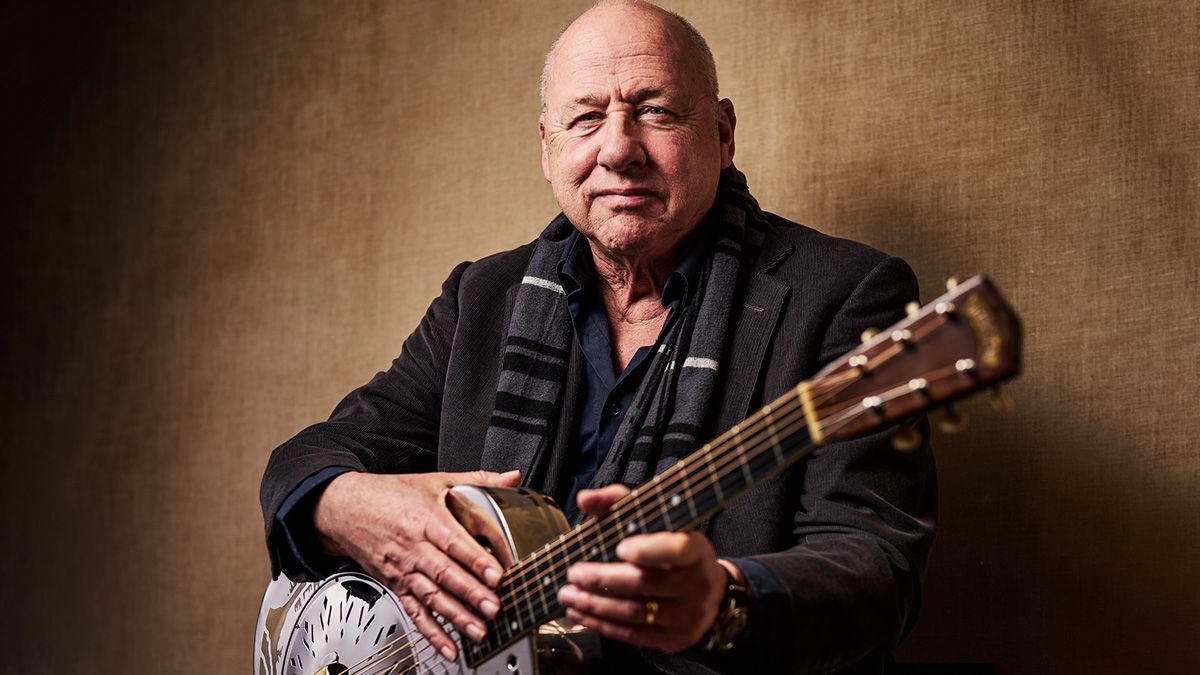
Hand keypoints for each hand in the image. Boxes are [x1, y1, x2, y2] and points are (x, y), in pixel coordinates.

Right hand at [313, 469, 520, 660]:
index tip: (496, 574)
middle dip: (470, 593)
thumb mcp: (435, 481)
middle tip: (493, 607)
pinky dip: (431, 633)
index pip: (454, 542)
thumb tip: (511, 477)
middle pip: (444, 573)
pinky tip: (448, 647)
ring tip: (479, 631)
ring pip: (431, 596)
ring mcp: (403, 569)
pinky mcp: (396, 585)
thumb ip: (477, 481)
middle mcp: (413, 547)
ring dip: (456, 616)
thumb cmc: (391, 495)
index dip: (475, 560)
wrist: (346, 509)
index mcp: (426, 519)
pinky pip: (414, 612)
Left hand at [556, 484, 732, 652]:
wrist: (709, 590)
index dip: (648, 550)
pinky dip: (603, 625)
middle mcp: (696, 584)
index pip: (677, 550)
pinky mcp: (675, 639)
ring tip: (569, 594)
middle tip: (574, 573)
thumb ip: (618, 502)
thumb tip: (585, 499)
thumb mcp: (656, 520)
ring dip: (595, 605)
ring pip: (634, 612)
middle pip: (644, 583)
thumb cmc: (673, 549)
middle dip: (602, 579)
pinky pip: (634, 635)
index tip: (620, 548)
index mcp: (695, 550)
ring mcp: (687, 615)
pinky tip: (583, 614)